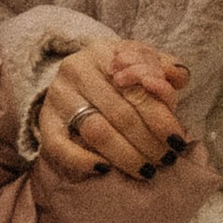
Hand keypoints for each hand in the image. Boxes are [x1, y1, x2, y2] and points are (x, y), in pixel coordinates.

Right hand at [37, 38, 189, 183]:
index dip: (160, 117)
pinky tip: (104, 169)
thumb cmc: (116, 72)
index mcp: (104, 52)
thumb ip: (164, 68)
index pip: (137, 89)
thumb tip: (177, 79)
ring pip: (96, 131)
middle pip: (120, 113)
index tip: (177, 140)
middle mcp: (77, 70)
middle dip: (148, 142)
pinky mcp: (45, 119)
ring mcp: (59, 95)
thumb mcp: (140, 60)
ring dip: (125, 156)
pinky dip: (82, 160)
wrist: (76, 75)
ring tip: (146, 170)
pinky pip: (59, 145)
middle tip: (165, 160)